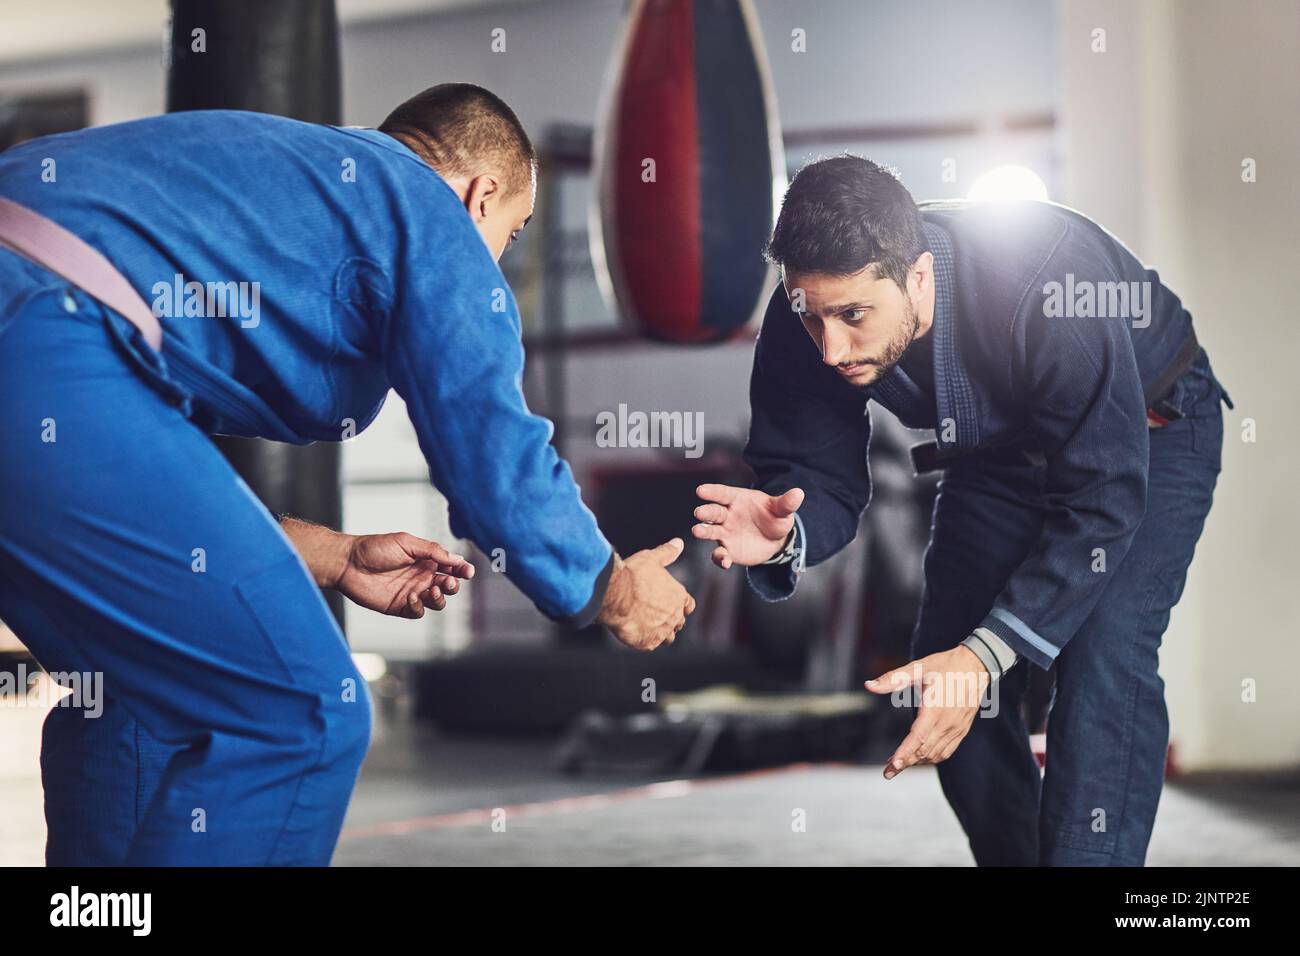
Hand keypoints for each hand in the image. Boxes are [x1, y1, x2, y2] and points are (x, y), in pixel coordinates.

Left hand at [336, 531, 474, 618]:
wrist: (348, 563)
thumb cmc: (374, 548)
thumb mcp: (406, 543)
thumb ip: (432, 551)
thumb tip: (455, 559)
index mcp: (425, 560)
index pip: (451, 567)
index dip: (462, 570)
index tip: (467, 571)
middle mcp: (421, 577)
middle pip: (448, 586)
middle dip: (453, 585)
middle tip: (446, 581)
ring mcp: (412, 593)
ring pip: (437, 602)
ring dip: (439, 598)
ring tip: (430, 590)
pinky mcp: (399, 607)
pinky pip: (418, 612)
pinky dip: (420, 607)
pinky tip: (412, 598)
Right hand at [596, 538, 695, 650]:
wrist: (615, 595)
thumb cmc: (633, 575)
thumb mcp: (651, 558)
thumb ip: (667, 552)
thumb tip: (679, 542)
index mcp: (678, 596)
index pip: (688, 605)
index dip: (680, 605)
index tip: (670, 603)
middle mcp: (674, 615)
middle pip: (679, 622)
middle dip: (670, 619)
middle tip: (655, 614)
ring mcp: (662, 631)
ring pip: (668, 638)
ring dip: (661, 633)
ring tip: (646, 625)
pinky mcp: (649, 643)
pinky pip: (651, 644)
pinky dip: (646, 640)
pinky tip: (636, 631)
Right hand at [692, 483, 804, 568]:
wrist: (775, 541)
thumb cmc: (775, 519)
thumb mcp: (782, 511)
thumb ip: (786, 503)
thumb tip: (799, 493)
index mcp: (737, 500)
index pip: (723, 494)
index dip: (712, 492)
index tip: (701, 490)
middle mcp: (727, 515)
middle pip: (714, 511)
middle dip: (706, 512)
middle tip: (700, 513)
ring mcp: (725, 532)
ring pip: (711, 531)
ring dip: (704, 531)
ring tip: (698, 531)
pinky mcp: (727, 549)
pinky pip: (720, 554)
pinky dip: (720, 558)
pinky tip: (725, 561)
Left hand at [865, 645, 989, 778]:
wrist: (976, 665)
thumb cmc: (945, 665)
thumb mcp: (917, 668)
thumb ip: (892, 679)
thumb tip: (868, 685)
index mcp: (935, 708)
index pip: (917, 737)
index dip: (904, 753)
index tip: (892, 765)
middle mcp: (947, 722)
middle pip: (924, 750)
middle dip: (905, 762)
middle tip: (887, 771)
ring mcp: (957, 728)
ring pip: (935, 753)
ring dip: (917, 761)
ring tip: (898, 765)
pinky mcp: (962, 730)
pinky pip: (947, 750)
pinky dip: (932, 757)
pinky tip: (920, 757)